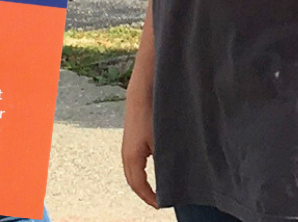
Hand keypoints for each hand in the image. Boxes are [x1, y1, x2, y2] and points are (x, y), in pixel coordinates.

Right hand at [121, 69, 156, 206]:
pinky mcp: (131, 139)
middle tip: (158, 202)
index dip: (149, 197)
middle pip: (132, 181)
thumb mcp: (162, 142)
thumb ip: (165, 162)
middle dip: (144, 193)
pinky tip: (152, 171)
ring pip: (131, 172)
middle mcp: (126, 154)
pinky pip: (133, 163)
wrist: (143, 92)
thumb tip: (171, 180)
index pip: (138, 185)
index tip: (160, 205)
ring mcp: (127, 146)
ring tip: (156, 190)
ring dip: (141, 183)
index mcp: (132, 157)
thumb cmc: (153, 115)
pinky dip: (141, 173)